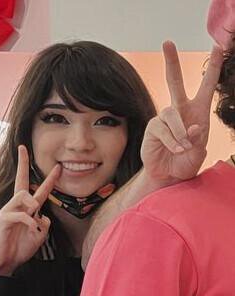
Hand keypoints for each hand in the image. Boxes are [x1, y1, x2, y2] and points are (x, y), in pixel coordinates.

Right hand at [0, 145, 60, 276]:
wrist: (5, 262)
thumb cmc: (20, 249)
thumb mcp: (40, 236)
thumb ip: (44, 224)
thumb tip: (43, 216)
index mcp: (27, 210)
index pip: (38, 190)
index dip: (49, 179)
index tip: (58, 167)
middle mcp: (17, 206)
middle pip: (21, 181)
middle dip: (22, 163)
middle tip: (23, 148)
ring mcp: (8, 211)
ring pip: (22, 195)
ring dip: (32, 205)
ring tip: (34, 217)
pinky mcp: (3, 219)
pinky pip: (21, 214)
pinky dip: (30, 223)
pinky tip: (32, 231)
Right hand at [141, 41, 223, 181]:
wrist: (168, 177)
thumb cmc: (185, 163)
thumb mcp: (198, 154)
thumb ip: (197, 141)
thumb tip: (192, 128)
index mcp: (198, 112)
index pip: (206, 85)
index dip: (213, 67)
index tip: (218, 47)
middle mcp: (181, 111)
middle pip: (175, 81)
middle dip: (172, 62)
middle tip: (167, 43)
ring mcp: (165, 118)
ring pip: (171, 113)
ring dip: (179, 132)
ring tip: (183, 148)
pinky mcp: (154, 128)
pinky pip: (162, 128)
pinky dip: (171, 140)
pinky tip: (176, 149)